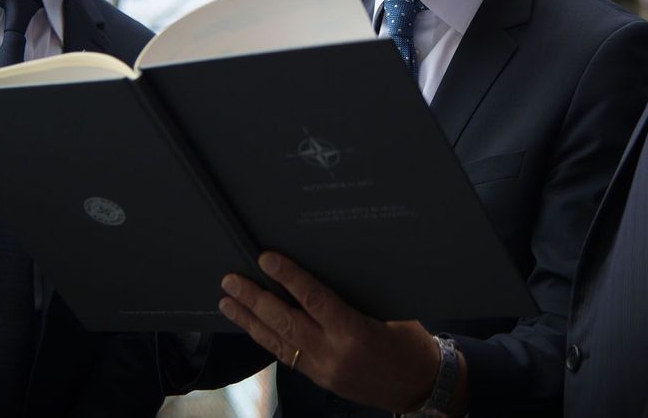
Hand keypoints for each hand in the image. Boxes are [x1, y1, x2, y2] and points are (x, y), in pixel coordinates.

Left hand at [218, 251, 456, 412]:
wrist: (420, 388)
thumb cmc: (410, 345)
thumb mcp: (391, 312)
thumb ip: (356, 296)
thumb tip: (326, 268)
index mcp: (354, 332)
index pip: (314, 299)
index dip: (288, 277)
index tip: (266, 259)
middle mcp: (333, 353)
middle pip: (286, 322)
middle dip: (255, 299)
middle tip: (231, 280)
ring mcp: (323, 370)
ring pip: (278, 342)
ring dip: (250, 320)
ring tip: (227, 302)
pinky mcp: (319, 379)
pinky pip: (286, 356)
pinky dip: (266, 339)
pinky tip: (252, 326)